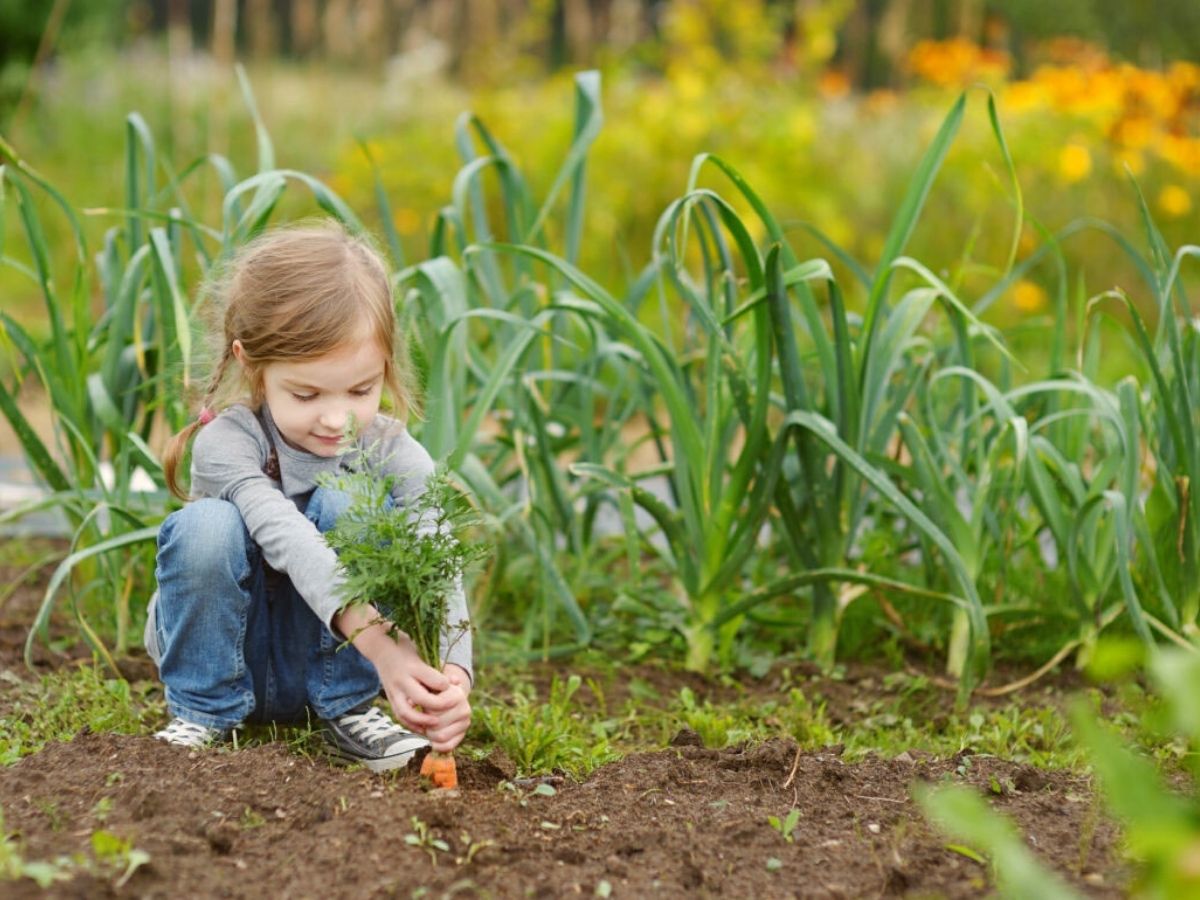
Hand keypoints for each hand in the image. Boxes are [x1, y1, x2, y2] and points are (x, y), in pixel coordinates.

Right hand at [334, 606, 452, 732]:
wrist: (381, 649)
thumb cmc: (407, 650)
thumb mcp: (423, 653)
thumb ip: (439, 669)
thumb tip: (457, 683)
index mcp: (412, 666)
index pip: (432, 679)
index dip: (445, 685)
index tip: (454, 687)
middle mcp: (401, 679)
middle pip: (420, 697)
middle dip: (437, 705)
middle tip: (451, 707)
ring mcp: (393, 691)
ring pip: (406, 712)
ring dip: (422, 721)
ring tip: (436, 723)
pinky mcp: (390, 699)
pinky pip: (399, 716)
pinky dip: (411, 725)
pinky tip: (423, 728)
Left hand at [424, 664, 471, 752]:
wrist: (446, 697)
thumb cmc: (434, 693)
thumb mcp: (428, 688)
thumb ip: (420, 693)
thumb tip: (410, 703)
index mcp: (456, 694)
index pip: (434, 710)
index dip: (426, 711)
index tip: (425, 707)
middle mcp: (464, 708)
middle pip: (437, 724)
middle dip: (427, 724)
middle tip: (425, 719)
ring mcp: (465, 722)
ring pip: (441, 736)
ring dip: (430, 734)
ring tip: (429, 726)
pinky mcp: (463, 734)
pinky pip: (447, 746)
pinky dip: (437, 745)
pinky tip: (432, 739)